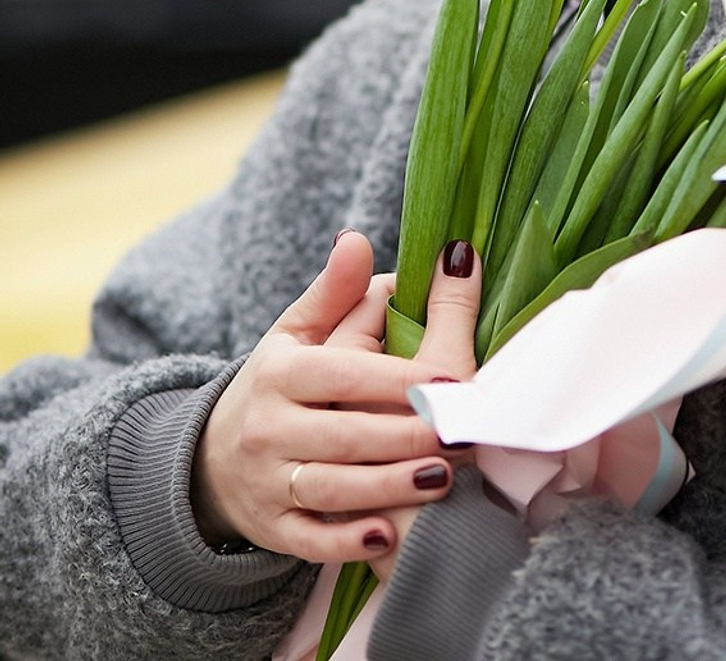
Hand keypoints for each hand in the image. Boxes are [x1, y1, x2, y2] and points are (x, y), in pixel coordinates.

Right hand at [191, 232, 480, 566]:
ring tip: (441, 478)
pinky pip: (310, 540)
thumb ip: (333, 291)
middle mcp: (269, 428)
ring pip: (332, 488)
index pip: (345, 373)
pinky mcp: (273, 529)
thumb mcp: (294, 334)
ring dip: (388, 486)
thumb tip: (357, 238)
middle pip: (345, 434)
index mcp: (281, 374)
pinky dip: (346, 541)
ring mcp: (268, 482)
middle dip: (405, 436)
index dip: (399, 377)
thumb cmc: (276, 386)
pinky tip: (388, 535)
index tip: (452, 380)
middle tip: (461, 436)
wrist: (211, 462)